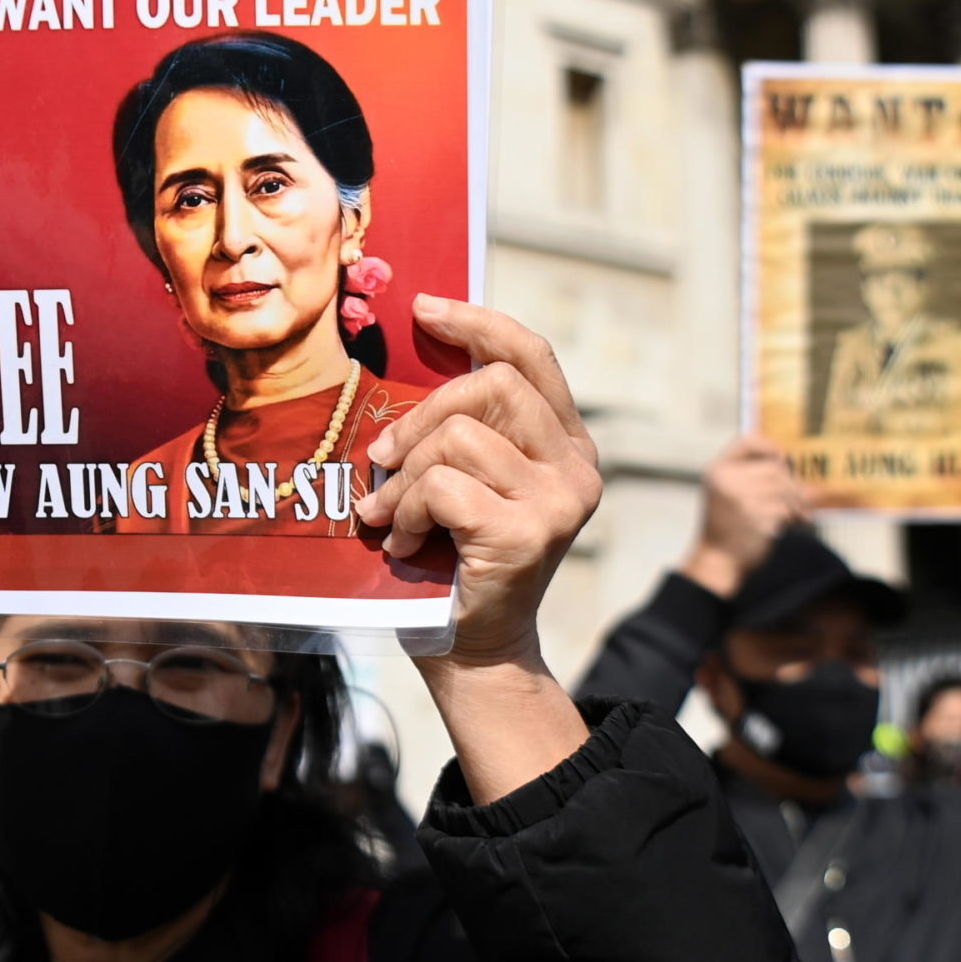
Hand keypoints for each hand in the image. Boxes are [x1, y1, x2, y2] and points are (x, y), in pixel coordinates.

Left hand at [356, 297, 602, 667]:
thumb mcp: (467, 480)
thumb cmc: (456, 562)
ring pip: (458, 436)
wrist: (474, 652)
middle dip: (419, 417)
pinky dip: (404, 511)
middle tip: (382, 459)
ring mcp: (559, 501)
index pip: (530, 356)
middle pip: (489, 385)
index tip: (425, 309)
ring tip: (388, 514)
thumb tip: (413, 348)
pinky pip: (443, 486)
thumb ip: (463, 427)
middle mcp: (578, 467)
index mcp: (567, 445)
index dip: (477, 324)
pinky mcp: (527, 534)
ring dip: (403, 477)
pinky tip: (400, 541)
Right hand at [678, 437, 805, 599]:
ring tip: (800, 514)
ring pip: (783, 489)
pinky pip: (786, 509)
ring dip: (798, 502)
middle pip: (774, 469)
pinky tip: (795, 523)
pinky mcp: (756, 518)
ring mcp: (741, 500)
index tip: (782, 456)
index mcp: (717, 471)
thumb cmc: (726, 525)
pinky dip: (795, 516)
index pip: (745, 442)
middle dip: (792, 484)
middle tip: (803, 498)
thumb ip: (753, 477)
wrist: (718, 559)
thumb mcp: (727, 493)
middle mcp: (727, 481)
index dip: (767, 445)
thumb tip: (797, 472)